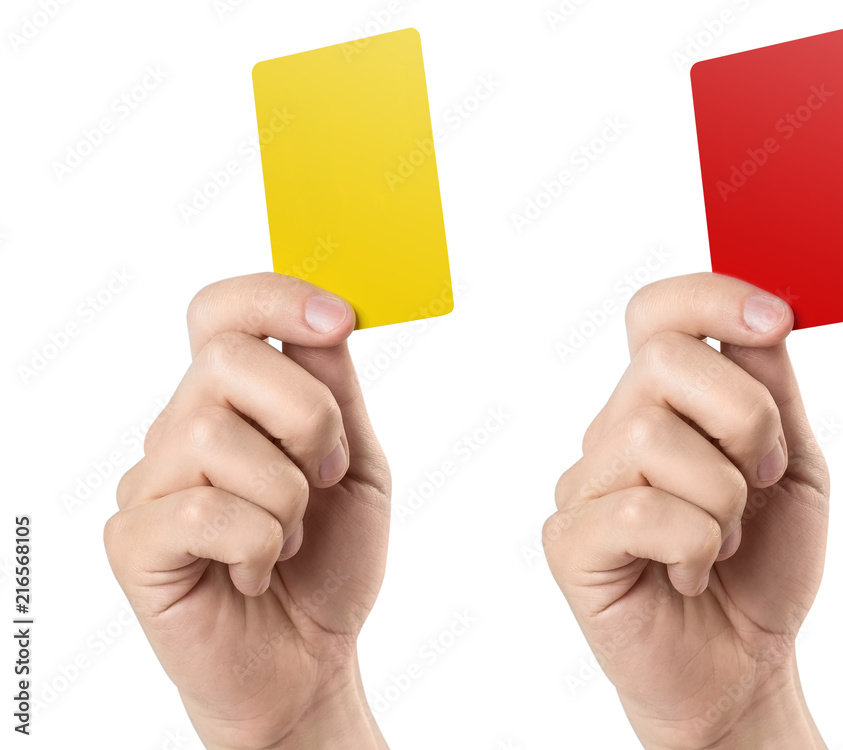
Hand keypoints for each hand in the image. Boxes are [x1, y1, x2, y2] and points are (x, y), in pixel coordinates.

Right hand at [104, 273, 389, 749]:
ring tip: (290, 536)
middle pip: (226, 359)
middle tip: (326, 474)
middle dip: (307, 417)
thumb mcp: (356, 465)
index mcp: (236, 402)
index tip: (342, 320)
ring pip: (213, 434)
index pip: (223, 312)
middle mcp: (183, 427)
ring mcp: (152, 482)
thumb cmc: (330, 561)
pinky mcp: (134, 541)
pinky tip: (256, 570)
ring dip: (287, 495)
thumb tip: (325, 314)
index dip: (276, 296)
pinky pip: (200, 510)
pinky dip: (257, 543)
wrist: (310, 658)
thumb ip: (336, 392)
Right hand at [544, 273, 829, 749]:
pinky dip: (694, 546)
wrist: (740, 665)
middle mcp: (615, 429)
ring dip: (723, 498)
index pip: (658, 312)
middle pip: (661, 360)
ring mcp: (585, 482)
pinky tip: (692, 573)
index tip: (778, 318)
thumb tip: (764, 315)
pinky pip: (635, 512)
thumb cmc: (762, 566)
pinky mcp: (568, 539)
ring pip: (651, 436)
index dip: (712, 295)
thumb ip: (773, 391)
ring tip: (724, 539)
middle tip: (760, 476)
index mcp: (665, 402)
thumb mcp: (791, 467)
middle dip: (743, 416)